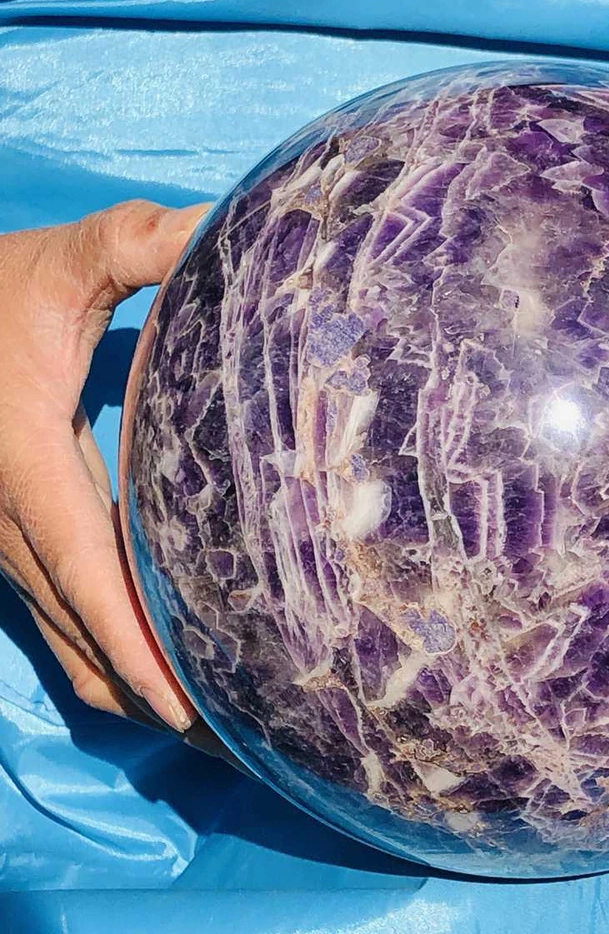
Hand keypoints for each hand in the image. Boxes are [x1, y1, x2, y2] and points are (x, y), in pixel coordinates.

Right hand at [0, 200, 207, 732]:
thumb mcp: (63, 260)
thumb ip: (138, 245)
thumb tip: (223, 232)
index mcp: (25, 465)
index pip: (85, 569)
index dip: (132, 640)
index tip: (186, 704)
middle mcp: (9, 523)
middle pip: (83, 628)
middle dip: (150, 686)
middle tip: (233, 729)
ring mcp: (6, 542)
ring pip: (67, 638)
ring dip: (131, 683)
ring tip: (211, 719)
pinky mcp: (15, 542)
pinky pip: (58, 619)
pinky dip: (105, 655)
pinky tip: (157, 671)